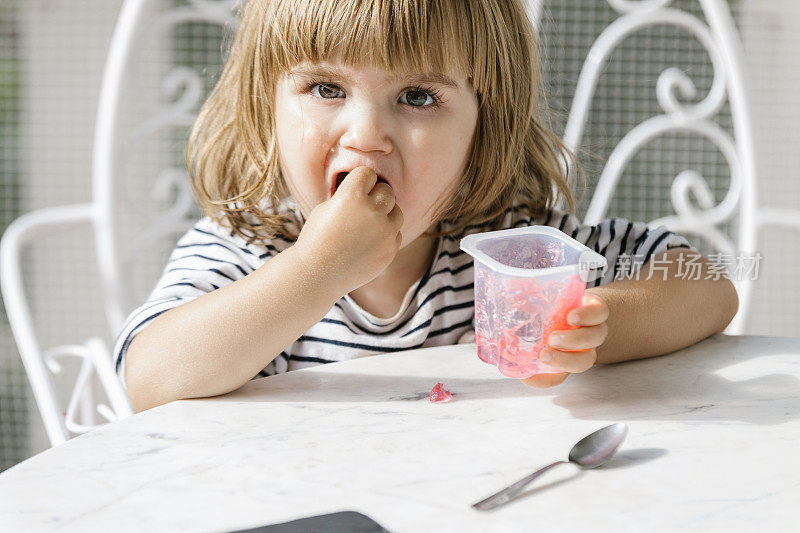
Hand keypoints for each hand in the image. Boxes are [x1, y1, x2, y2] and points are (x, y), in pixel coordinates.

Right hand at [293, 166, 403, 294]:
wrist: (317, 275)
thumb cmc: (317, 238)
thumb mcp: (326, 207)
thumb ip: (350, 195)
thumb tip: (371, 188)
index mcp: (351, 196)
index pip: (368, 173)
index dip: (360, 181)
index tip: (353, 190)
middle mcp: (371, 212)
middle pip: (386, 191)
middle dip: (375, 196)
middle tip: (362, 207)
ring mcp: (384, 232)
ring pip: (397, 211)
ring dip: (385, 214)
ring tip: (366, 225)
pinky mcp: (390, 250)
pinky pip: (396, 233)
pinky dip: (386, 235)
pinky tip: (368, 242)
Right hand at [520, 292, 609, 388]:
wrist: (572, 294)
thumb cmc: (550, 316)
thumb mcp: (532, 329)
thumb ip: (518, 340)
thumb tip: (496, 346)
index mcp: (567, 355)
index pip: (559, 375)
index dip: (547, 378)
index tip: (529, 375)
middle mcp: (584, 345)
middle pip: (584, 361)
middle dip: (564, 361)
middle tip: (544, 355)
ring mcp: (593, 326)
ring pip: (594, 339)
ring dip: (574, 341)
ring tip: (554, 337)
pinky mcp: (597, 307)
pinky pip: (600, 314)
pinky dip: (588, 317)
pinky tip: (572, 316)